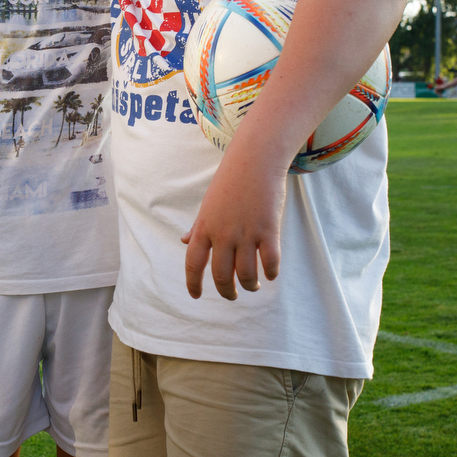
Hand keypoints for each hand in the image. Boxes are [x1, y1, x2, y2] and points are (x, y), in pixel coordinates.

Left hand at [182, 152, 284, 299]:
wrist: (255, 159)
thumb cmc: (230, 181)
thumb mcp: (208, 204)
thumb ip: (198, 226)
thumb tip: (184, 242)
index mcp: (204, 227)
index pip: (192, 264)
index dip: (193, 284)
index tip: (196, 296)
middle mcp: (223, 233)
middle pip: (221, 276)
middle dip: (227, 292)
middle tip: (232, 295)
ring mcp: (246, 232)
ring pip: (247, 274)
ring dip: (250, 285)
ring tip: (254, 286)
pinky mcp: (268, 229)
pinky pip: (270, 262)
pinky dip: (271, 272)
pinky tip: (271, 273)